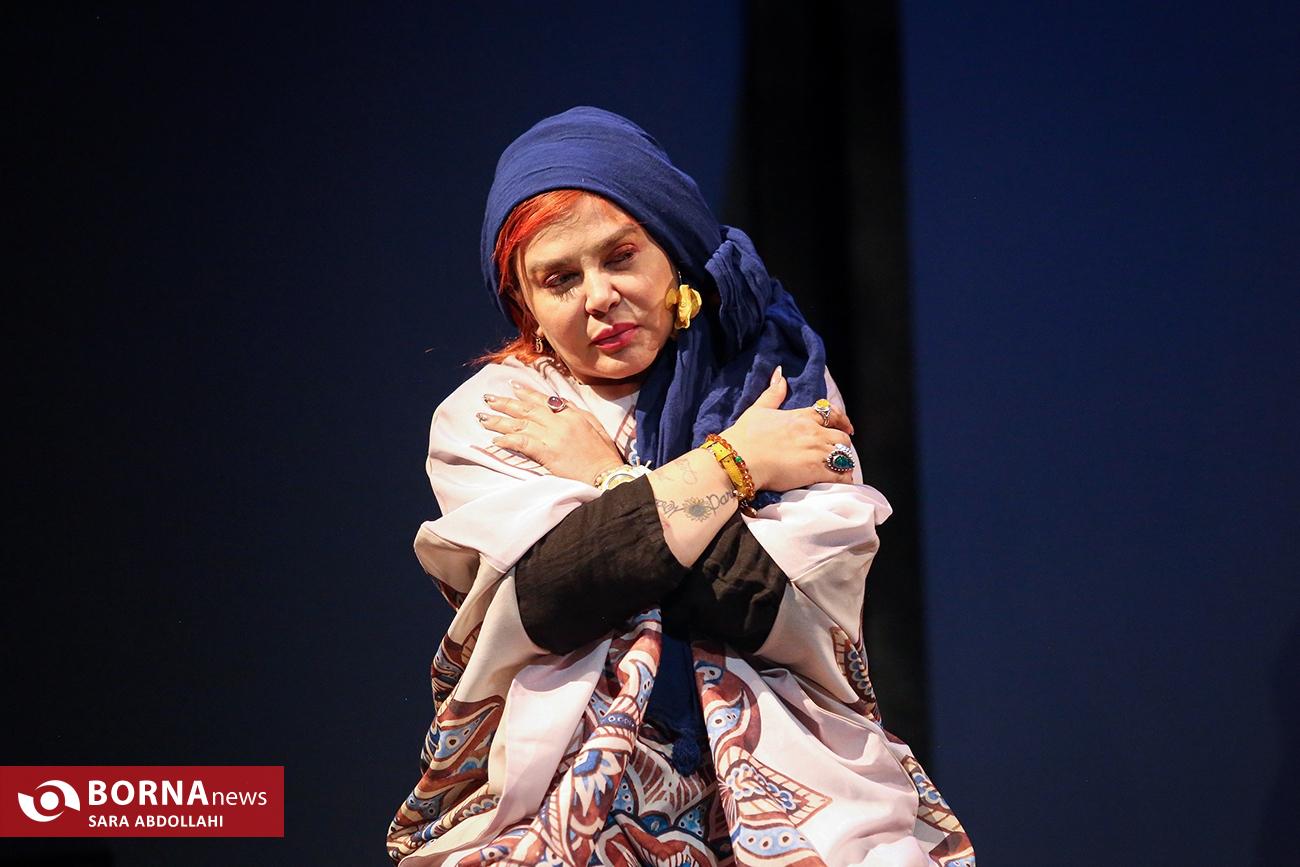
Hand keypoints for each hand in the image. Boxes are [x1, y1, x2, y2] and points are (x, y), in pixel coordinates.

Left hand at [477, 381, 623, 483]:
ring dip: (499, 420)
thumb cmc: (603, 454)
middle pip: (527, 409)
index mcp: (572, 414)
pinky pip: (522, 443)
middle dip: (505, 403)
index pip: (544, 400)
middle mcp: (560, 421)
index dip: (526, 393)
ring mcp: (553, 436)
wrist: (606, 474)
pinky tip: (496, 440)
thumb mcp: (594, 425)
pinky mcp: (548, 453)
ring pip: (520, 424)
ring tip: (483, 417)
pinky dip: (508, 440)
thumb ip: (576, 412)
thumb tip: (561, 403)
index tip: (512, 387)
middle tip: (487, 398)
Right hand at [720, 366, 855, 492]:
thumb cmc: (745, 437)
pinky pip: (840, 474)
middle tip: (838, 452)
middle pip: (842, 437)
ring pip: (844, 455)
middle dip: (842, 445)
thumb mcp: (758, 409)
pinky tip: (839, 481)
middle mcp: (813, 432)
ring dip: (843, 462)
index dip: (842, 420)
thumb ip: (773, 393)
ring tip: (838, 470)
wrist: (740, 459)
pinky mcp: (815, 470)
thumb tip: (780, 374)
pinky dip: (843, 478)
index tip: (846, 427)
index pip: (831, 413)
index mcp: (801, 416)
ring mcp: (816, 451)